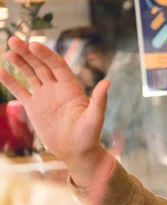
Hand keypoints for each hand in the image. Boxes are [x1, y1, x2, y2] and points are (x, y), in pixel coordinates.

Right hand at [0, 37, 113, 187]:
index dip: (45, 54)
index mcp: (71, 87)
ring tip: (9, 51)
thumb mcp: (95, 118)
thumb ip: (99, 100)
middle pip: (41, 65)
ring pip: (30, 74)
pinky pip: (20, 90)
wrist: (77, 152)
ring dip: (20, 62)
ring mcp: (45, 96)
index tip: (33, 45)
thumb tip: (108, 82)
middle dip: (29, 53)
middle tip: (15, 40)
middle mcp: (57, 88)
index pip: (57, 65)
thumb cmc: (89, 136)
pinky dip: (10, 81)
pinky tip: (1, 71)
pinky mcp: (34, 107)